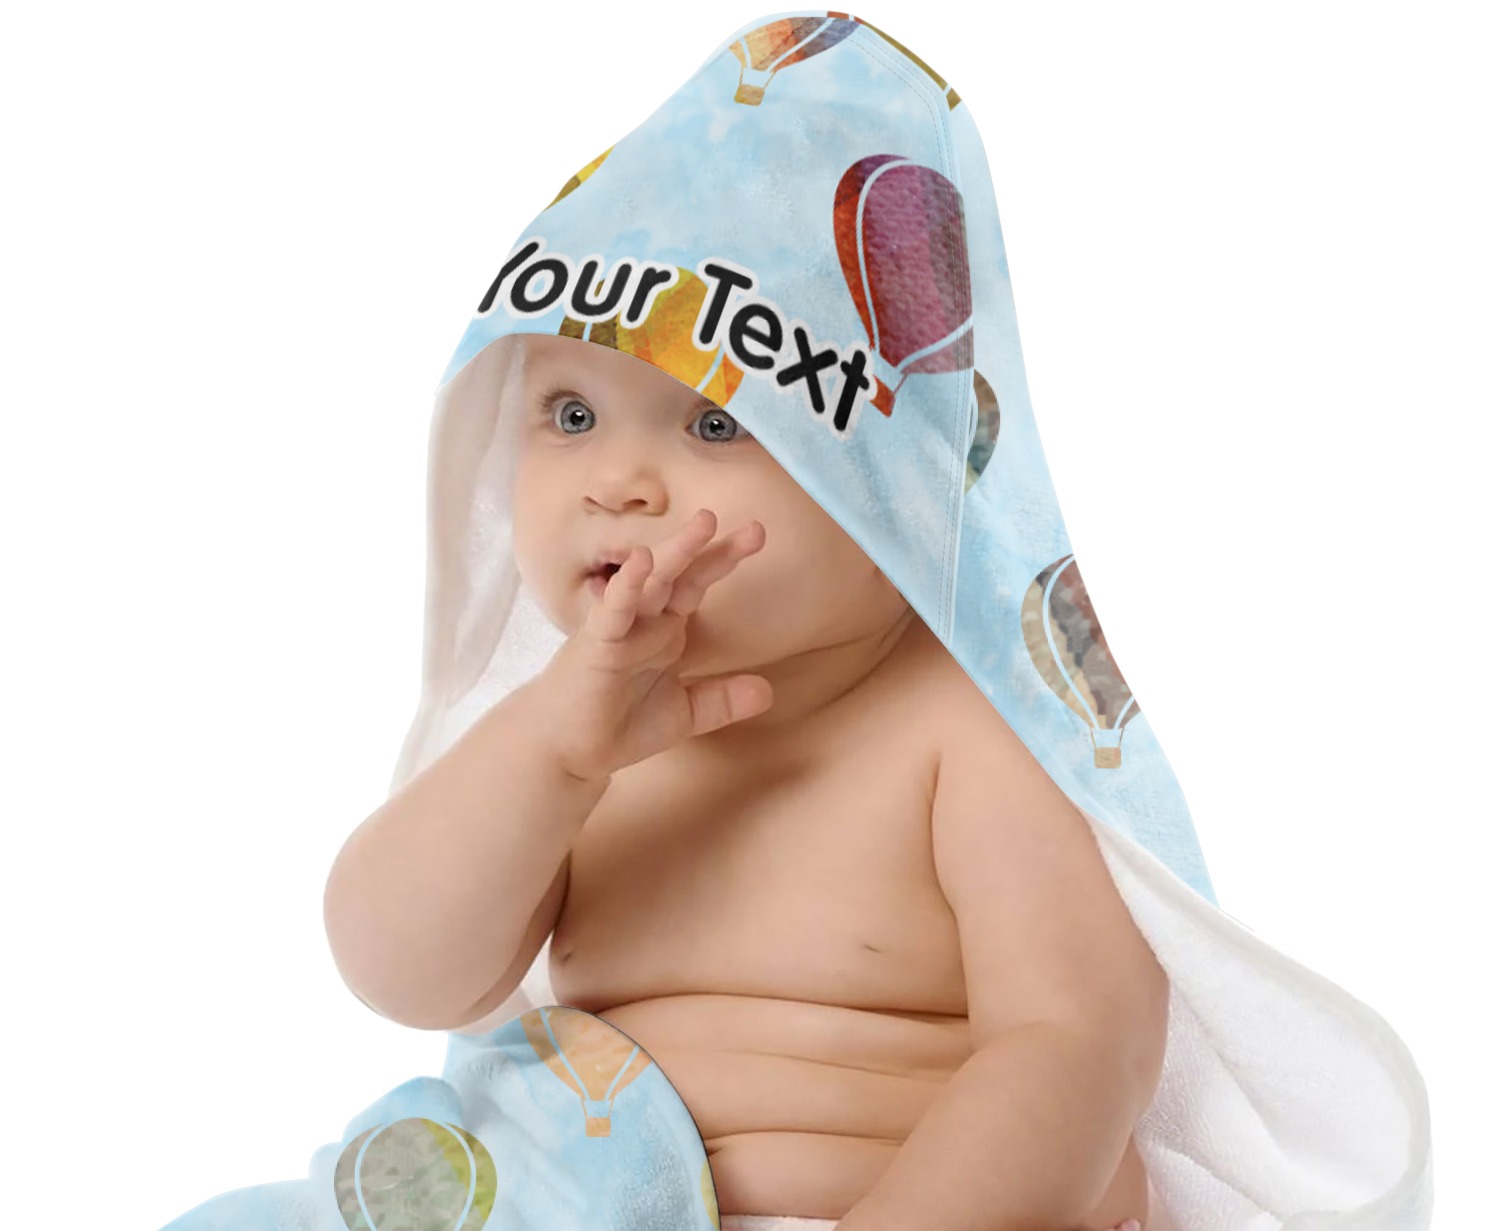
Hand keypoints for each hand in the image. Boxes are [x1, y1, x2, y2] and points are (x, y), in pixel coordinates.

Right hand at [533, 507, 770, 781]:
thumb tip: (767, 692)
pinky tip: (642, 561)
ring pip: (650, 583)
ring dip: (676, 553)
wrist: (568, 751)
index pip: (697, 584)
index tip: (757, 535)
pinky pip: (613, 611)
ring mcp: (619, 628)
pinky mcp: (596, 644)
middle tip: (756, 529)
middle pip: (681, 574)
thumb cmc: (617, 724)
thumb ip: (722, 700)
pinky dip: (626, 586)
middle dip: (711, 548)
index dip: (724, 560)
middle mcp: (644, 620)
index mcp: (665, 629)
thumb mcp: (684, 713)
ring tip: (705, 524)